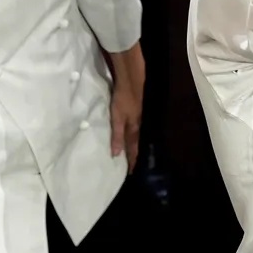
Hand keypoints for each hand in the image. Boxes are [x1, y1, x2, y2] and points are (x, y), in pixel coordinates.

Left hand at [105, 43, 145, 171]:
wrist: (131, 81)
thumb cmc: (123, 100)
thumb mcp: (117, 118)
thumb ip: (116, 135)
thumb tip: (115, 154)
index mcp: (133, 128)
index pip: (132, 147)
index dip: (131, 159)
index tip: (130, 171)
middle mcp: (136, 123)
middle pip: (134, 142)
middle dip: (133, 153)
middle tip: (130, 164)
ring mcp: (135, 115)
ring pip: (134, 134)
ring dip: (131, 144)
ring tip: (128, 152)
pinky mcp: (133, 109)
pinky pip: (132, 126)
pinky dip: (129, 133)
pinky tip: (126, 132)